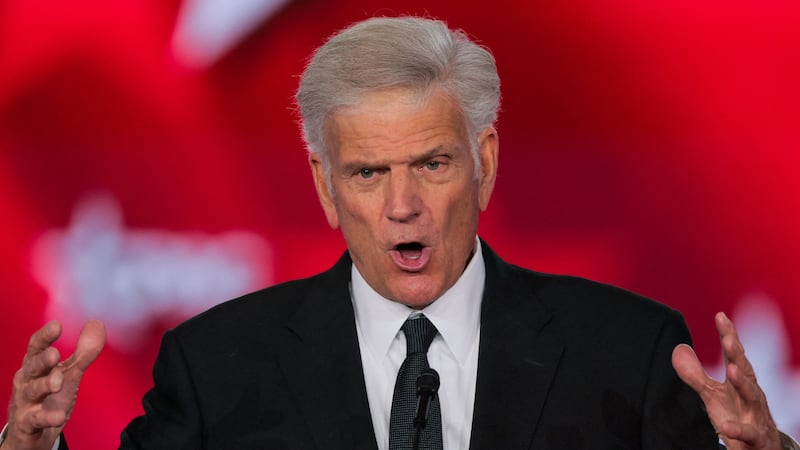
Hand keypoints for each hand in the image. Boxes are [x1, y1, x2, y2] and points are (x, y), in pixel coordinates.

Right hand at [4, 320, 104, 449]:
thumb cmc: (48, 395)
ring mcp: (25, 402)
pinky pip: (37, 419)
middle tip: (55, 354)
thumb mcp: (69, 372)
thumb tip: (96, 323)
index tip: (56, 325)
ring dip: (44, 385)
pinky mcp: (28, 422)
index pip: (36, 347)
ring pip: (32, 391)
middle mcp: (27, 381)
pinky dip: (46, 417)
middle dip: (42, 360)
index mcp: (35, 365)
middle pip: (32, 367)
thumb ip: (83, 351)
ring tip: (58, 382)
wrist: (32, 430)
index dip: (45, 336)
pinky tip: (58, 416)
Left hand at [672, 312, 780, 449]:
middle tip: (728, 339)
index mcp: (740, 381)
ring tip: (732, 370)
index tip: (720, 315)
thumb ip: (695, 373)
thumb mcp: (712, 395)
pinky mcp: (756, 438)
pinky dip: (738, 429)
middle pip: (745, 370)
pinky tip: (725, 426)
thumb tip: (679, 348)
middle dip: (737, 354)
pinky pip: (748, 433)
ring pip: (752, 396)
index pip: (734, 355)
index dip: (728, 335)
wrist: (758, 449)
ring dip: (743, 383)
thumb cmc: (736, 416)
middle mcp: (750, 394)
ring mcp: (756, 415)